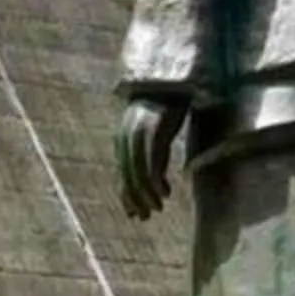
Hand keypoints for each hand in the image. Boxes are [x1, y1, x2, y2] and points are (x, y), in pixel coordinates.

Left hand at [117, 96, 184, 220]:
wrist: (172, 77)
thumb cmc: (166, 102)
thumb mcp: (154, 128)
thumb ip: (151, 148)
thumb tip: (156, 174)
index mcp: (125, 138)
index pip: (122, 173)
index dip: (127, 195)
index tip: (134, 213)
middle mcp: (128, 137)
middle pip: (128, 176)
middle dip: (135, 199)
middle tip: (144, 218)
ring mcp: (141, 134)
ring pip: (138, 173)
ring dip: (146, 195)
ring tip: (156, 210)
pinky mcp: (155, 132)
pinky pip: (153, 163)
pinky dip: (157, 182)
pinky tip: (165, 193)